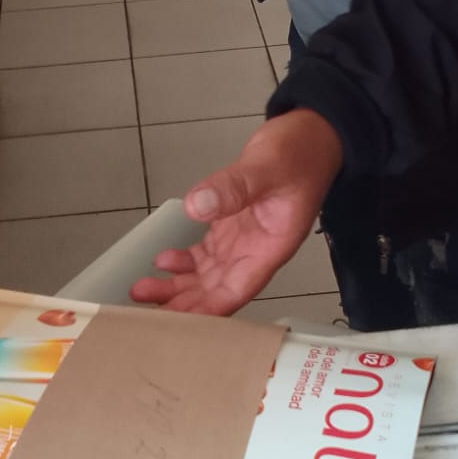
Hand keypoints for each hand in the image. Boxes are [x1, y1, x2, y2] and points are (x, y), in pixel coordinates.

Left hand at [130, 110, 342, 315]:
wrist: (312, 134)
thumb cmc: (302, 153)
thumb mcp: (267, 167)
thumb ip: (234, 188)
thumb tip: (197, 205)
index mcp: (271, 247)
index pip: (237, 290)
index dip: (209, 310)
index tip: (179, 323)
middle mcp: (257, 250)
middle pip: (217, 289)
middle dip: (183, 302)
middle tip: (147, 309)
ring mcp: (244, 239)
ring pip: (208, 274)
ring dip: (178, 284)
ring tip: (145, 289)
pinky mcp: (234, 225)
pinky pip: (206, 253)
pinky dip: (185, 260)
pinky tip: (164, 261)